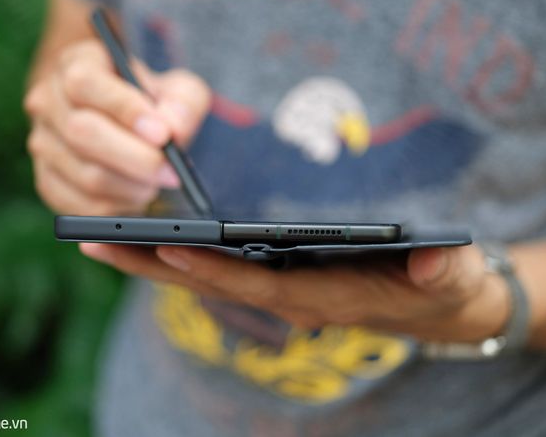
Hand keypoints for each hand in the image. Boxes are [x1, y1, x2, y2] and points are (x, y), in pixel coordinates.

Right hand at [24, 39, 210, 214]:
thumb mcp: (178, 90)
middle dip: (135, 158)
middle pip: (81, 132)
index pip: (85, 83)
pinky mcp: (47, 181)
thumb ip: (182, 104)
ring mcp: (42, 143)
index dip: (124, 110)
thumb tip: (173, 131)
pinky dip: (117, 207)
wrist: (128, 124)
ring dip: (130, 186)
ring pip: (84, 174)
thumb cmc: (156, 102)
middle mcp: (48, 100)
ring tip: (158, 183)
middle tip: (172, 173)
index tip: (162, 134)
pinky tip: (138, 197)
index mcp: (76, 63)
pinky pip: (80, 205)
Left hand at [80, 243, 510, 342]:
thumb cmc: (440, 287)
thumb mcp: (452, 278)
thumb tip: (435, 260)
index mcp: (325, 297)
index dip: (215, 267)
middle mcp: (292, 300)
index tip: (168, 246)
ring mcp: (281, 292)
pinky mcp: (279, 281)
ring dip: (154, 263)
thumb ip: (445, 271)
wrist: (439, 306)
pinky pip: (220, 272)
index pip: (260, 284)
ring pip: (208, 280)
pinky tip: (147, 243)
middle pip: (214, 284)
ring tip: (100, 240)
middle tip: (93, 242)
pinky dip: (181, 259)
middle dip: (155, 266)